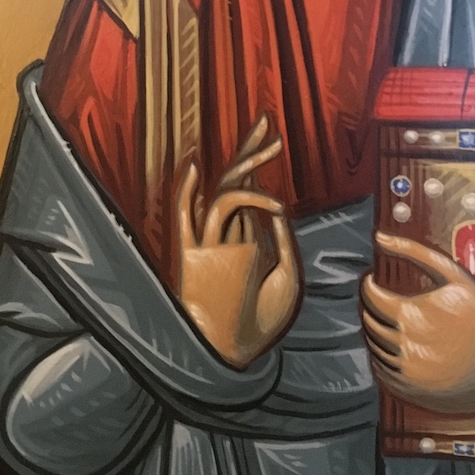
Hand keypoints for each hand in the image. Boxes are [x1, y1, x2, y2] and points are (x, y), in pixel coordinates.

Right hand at [177, 117, 301, 368]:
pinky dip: (188, 191)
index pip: (250, 187)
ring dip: (244, 168)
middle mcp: (226, 234)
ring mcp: (208, 243)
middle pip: (234, 180)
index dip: (257, 160)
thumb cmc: (260, 323)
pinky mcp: (191, 257)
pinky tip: (197, 168)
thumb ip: (281, 240)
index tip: (272, 137)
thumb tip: (276, 206)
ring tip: (271, 149)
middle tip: (267, 120)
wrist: (233, 354)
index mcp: (246, 237)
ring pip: (222, 193)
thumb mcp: (287, 276)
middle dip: (249, 150)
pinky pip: (187, 219)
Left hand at [361, 231, 474, 416]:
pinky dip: (383, 353)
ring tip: (397, 319)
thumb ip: (415, 252)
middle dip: (371, 305)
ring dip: (376, 329)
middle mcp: (404, 348)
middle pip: (369, 320)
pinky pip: (380, 368)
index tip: (373, 279)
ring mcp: (404, 374)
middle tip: (384, 297)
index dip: (368, 284)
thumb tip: (379, 236)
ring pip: (372, 345)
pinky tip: (402, 343)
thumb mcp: (455, 277)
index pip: (369, 297)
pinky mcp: (407, 393)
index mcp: (412, 316)